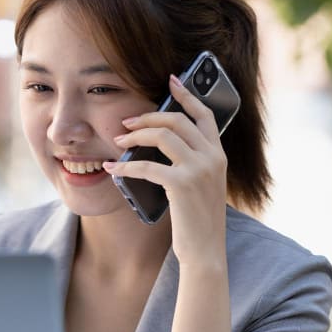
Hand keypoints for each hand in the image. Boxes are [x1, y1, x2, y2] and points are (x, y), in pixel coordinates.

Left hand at [104, 74, 227, 265]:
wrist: (206, 251)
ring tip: (117, 143)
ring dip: (134, 137)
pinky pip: (148, 166)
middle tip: (125, 124)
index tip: (171, 80)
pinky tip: (112, 169)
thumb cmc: (198, 220)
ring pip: (163, 135)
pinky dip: (125, 166)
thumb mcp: (201, 185)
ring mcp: (200, 169)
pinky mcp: (183, 184)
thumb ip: (191, 163)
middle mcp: (213, 157)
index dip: (186, 94)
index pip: (204, 114)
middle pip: (177, 120)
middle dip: (147, 117)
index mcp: (219, 154)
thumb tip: (160, 144)